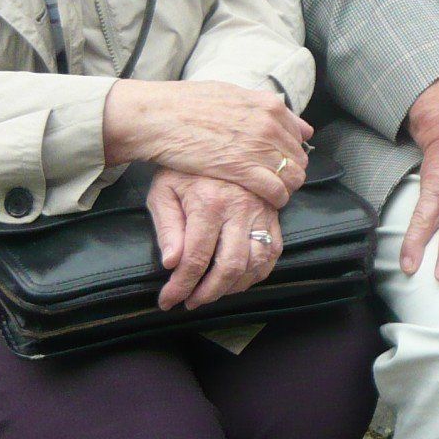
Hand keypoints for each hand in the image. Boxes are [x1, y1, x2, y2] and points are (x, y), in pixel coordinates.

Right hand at [102, 79, 309, 207]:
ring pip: (292, 176)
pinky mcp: (243, 169)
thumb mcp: (232, 94)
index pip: (299, 135)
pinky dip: (276, 199)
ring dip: (286, 187)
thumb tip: (286, 117)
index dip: (290, 152)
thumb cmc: (189, 104)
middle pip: (298, 158)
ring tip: (272, 193)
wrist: (161, 116)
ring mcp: (258, 147)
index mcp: (268, 105)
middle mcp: (269, 125)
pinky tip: (266, 202)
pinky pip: (276, 190)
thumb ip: (262, 107)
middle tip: (276, 181)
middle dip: (290, 172)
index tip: (280, 161)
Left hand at [147, 169, 282, 310]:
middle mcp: (239, 209)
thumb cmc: (183, 167)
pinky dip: (259, 271)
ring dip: (234, 286)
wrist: (216, 136)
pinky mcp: (273, 212)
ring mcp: (261, 210)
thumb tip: (171, 263)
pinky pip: (274, 250)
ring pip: (256, 262)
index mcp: (208, 203)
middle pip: (229, 267)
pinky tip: (240, 277)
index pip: (195, 259)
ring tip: (214, 291)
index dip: (180, 286)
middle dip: (208, 293)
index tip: (168, 301)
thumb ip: (167, 227)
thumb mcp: (163, 191)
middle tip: (191, 302)